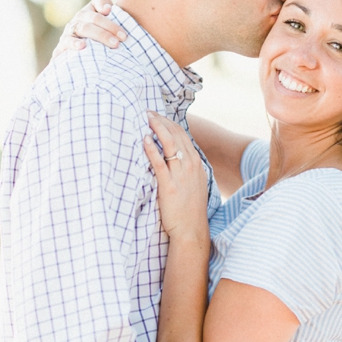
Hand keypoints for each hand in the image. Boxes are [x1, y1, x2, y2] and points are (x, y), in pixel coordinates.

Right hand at [55, 0, 124, 54]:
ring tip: (114, 44)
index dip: (106, 7)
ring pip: (83, 28)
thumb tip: (108, 9)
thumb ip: (113, 16)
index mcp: (90, 11)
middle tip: (122, 39)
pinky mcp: (63, 43)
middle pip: (94, 18)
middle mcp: (79, 18)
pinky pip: (67, 41)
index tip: (117, 20)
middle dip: (110, 27)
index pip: (98, 3)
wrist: (80, 58)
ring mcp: (70, 30)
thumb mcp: (109, 28)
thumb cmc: (101, 40)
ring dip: (100, 35)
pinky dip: (74, 43)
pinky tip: (82, 46)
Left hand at [142, 113, 208, 244]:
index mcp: (196, 164)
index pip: (183, 136)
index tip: (157, 116)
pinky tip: (144, 140)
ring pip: (169, 144)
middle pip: (176, 135)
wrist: (191, 229)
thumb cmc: (189, 209)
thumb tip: (171, 158)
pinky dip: (152, 149)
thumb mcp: (192, 184)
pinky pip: (159, 163)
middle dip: (162, 121)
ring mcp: (181, 175)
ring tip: (146, 118)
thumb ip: (184, 169)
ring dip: (157, 128)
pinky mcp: (169, 185)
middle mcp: (190, 165)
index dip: (169, 123)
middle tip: (148, 111)